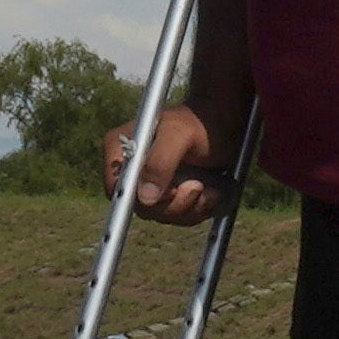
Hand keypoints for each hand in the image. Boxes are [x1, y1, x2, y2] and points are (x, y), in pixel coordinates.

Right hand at [108, 103, 230, 226]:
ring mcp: (149, 184)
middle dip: (174, 203)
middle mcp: (131, 169)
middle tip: (196, 185)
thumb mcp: (179, 134)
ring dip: (189, 206)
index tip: (172, 190)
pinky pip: (177, 216)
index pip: (116, 187)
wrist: (222, 126)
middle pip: (140, 207)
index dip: (141, 198)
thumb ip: (160, 161)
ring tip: (206, 186)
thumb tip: (144, 198)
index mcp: (121, 149)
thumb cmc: (199, 122)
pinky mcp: (168, 195)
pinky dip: (196, 209)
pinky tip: (209, 192)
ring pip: (161, 214)